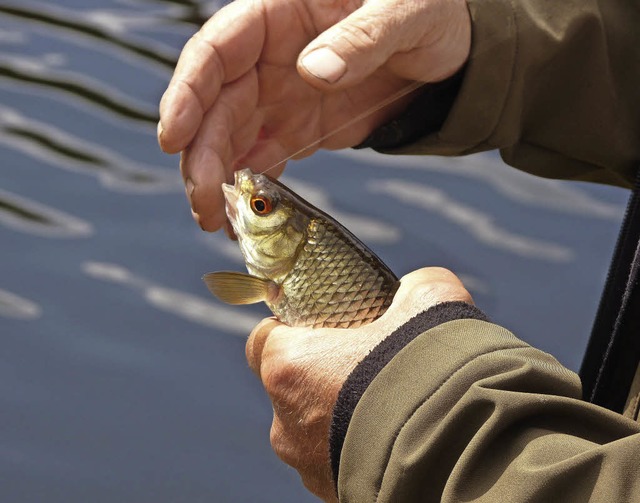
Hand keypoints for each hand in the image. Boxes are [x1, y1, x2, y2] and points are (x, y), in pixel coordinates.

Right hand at [158, 0, 470, 230]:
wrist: (450, 50)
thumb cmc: (429, 11)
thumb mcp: (406, 10)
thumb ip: (362, 37)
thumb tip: (310, 72)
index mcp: (278, 13)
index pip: (216, 49)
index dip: (188, 93)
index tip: (174, 138)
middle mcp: (267, 56)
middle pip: (216, 106)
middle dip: (202, 155)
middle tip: (204, 202)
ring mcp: (280, 95)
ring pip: (231, 138)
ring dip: (219, 180)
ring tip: (217, 221)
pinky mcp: (297, 128)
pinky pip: (263, 158)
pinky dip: (252, 188)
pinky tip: (244, 217)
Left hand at [245, 267, 472, 501]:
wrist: (466, 450)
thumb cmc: (432, 369)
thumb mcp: (430, 301)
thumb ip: (412, 288)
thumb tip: (416, 289)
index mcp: (290, 367)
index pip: (263, 339)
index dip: (291, 329)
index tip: (323, 328)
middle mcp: (286, 421)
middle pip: (290, 387)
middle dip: (321, 374)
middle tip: (365, 364)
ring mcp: (308, 465)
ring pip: (313, 428)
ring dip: (341, 414)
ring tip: (389, 404)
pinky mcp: (334, 494)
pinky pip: (337, 460)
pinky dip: (358, 446)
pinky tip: (396, 436)